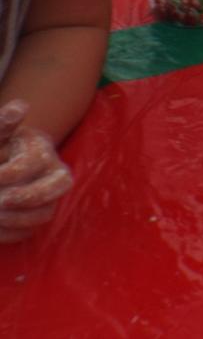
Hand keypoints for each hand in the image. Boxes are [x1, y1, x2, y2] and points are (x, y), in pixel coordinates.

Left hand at [0, 100, 72, 243]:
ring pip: (45, 213)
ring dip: (16, 219)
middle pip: (59, 186)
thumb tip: (19, 107)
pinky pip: (30, 231)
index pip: (34, 163)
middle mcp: (53, 172)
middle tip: (0, 201)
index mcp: (41, 150)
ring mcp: (48, 197)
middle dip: (29, 197)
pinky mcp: (37, 216)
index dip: (11, 173)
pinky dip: (9, 232)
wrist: (3, 162)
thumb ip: (3, 124)